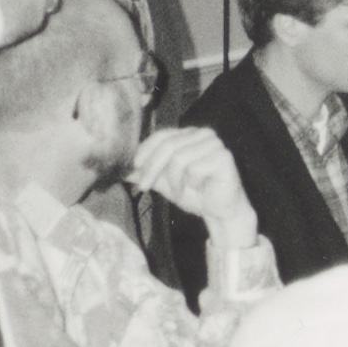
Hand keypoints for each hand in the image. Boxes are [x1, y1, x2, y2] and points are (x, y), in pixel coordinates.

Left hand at [130, 127, 258, 247]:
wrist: (221, 212)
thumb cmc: (196, 195)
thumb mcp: (165, 183)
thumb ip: (147, 173)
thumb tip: (123, 170)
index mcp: (189, 134)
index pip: (162, 135)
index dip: (145, 150)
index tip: (134, 167)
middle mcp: (203, 134)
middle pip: (168, 146)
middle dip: (152, 169)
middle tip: (143, 187)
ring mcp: (215, 144)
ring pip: (179, 158)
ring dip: (174, 181)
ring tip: (179, 192)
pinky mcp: (224, 157)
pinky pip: (195, 168)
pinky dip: (190, 183)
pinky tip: (198, 189)